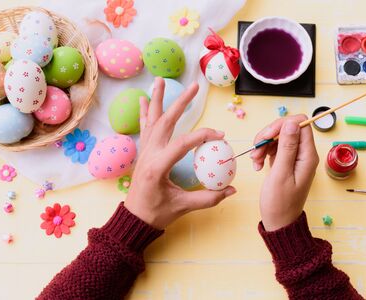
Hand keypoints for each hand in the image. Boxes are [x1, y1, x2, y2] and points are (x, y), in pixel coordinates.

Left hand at [124, 78, 235, 228]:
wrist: (133, 219)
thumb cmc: (156, 214)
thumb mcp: (182, 207)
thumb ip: (208, 198)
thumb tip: (231, 190)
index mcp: (157, 166)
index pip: (183, 143)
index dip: (203, 136)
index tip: (220, 135)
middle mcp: (149, 154)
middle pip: (165, 122)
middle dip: (181, 103)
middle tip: (194, 87)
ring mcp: (144, 152)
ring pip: (152, 120)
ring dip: (158, 99)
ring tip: (161, 80)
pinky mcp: (144, 153)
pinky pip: (144, 128)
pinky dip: (145, 113)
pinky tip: (144, 99)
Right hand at [251, 115, 318, 230]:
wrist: (279, 222)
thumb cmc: (280, 203)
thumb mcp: (281, 173)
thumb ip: (287, 147)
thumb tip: (292, 123)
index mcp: (307, 155)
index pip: (300, 123)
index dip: (282, 125)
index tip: (267, 137)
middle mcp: (303, 154)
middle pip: (287, 128)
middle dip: (269, 135)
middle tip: (256, 150)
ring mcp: (294, 157)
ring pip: (279, 137)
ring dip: (263, 145)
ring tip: (255, 161)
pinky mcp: (285, 162)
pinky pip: (274, 148)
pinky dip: (263, 152)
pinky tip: (258, 165)